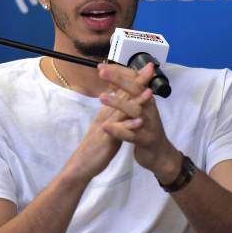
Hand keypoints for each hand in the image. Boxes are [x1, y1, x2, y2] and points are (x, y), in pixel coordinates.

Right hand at [64, 67, 153, 182]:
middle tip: (150, 69)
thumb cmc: (96, 145)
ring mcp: (106, 126)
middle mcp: (107, 114)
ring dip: (135, 101)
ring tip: (149, 92)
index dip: (134, 79)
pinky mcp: (106, 140)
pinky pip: (118, 132)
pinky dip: (129, 126)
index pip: (122, 90)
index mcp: (108, 111)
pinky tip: (139, 121)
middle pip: (122, 94)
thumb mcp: (106, 124)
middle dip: (136, 82)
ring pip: (121, 110)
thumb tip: (120, 98)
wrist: (81, 165)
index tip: (148, 67)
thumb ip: (114, 112)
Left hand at [98, 62, 182, 183]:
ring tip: (102, 97)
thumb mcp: (141, 109)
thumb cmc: (147, 129)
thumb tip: (121, 75)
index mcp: (147, 100)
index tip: (102, 66)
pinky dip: (119, 130)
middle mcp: (149, 109)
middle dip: (120, 79)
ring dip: (119, 103)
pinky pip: (131, 135)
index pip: (135, 80)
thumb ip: (133, 93)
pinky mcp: (145, 140)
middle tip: (102, 72)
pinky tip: (106, 126)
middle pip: (137, 90)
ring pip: (135, 111)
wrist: (160, 155)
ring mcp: (148, 124)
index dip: (120, 72)